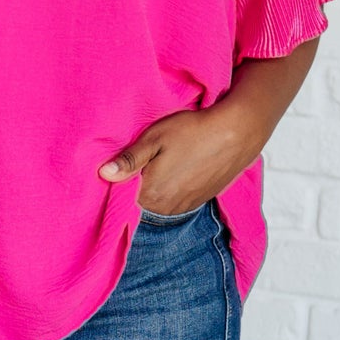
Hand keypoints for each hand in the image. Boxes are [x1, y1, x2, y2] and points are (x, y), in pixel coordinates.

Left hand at [98, 45, 322, 212]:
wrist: (237, 133)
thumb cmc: (193, 130)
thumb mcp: (154, 138)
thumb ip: (128, 160)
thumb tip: (103, 174)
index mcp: (151, 194)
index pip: (122, 201)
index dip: (117, 186)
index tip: (114, 172)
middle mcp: (166, 208)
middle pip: (139, 205)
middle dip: (134, 190)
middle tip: (135, 166)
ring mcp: (184, 208)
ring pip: (157, 206)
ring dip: (153, 192)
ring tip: (157, 169)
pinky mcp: (198, 202)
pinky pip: (174, 204)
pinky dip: (169, 193)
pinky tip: (172, 173)